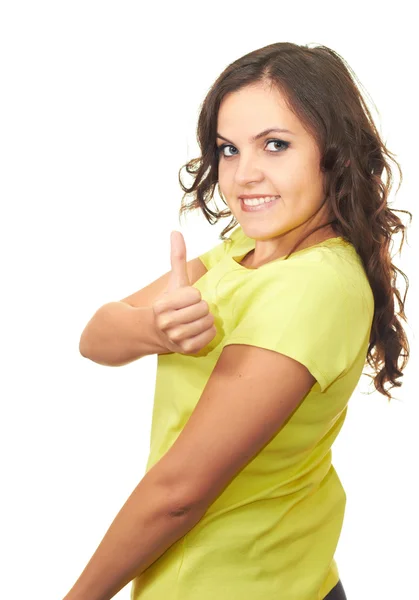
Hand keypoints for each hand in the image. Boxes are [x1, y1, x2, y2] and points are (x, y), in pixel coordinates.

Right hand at [152, 230, 216, 354]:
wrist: (156, 333)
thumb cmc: (169, 304)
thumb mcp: (174, 281)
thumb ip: (177, 257)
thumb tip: (176, 231)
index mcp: (162, 306)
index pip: (195, 294)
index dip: (192, 295)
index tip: (183, 301)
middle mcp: (166, 324)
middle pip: (203, 308)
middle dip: (199, 307)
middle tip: (188, 312)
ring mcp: (176, 338)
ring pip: (208, 321)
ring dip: (204, 319)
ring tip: (192, 321)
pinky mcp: (187, 350)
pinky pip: (211, 335)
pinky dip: (207, 332)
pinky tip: (196, 331)